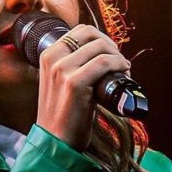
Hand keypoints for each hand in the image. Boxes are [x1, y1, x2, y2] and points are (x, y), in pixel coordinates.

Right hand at [35, 24, 131, 150]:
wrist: (56, 141)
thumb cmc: (64, 113)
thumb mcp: (59, 81)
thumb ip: (72, 63)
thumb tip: (102, 50)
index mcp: (48, 54)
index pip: (80, 30)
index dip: (101, 38)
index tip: (111, 52)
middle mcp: (52, 59)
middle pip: (92, 35)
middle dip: (111, 46)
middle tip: (119, 62)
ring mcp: (62, 70)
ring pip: (101, 48)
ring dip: (118, 57)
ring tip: (123, 71)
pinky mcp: (74, 83)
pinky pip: (104, 63)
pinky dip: (119, 65)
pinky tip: (124, 73)